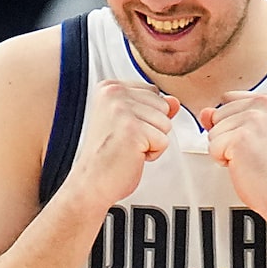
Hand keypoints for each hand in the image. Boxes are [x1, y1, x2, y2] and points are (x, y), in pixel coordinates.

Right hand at [69, 78, 177, 210]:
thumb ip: (153, 107)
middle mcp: (113, 93)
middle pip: (163, 105)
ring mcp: (122, 110)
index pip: (153, 92)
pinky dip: (153, 154)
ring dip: (153, 141)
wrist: (92, 181)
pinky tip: (132, 155)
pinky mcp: (132, 129)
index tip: (125, 128)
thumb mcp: (131, 122)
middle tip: (127, 140)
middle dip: (152, 128)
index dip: (147, 116)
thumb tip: (174, 101)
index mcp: (110, 87)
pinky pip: (164, 141)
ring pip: (166, 123)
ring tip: (129, 147)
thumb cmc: (109, 154)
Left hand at [193, 89, 266, 236]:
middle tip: (252, 150)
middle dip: (227, 136)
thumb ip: (226, 116)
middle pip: (217, 114)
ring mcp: (253, 120)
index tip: (254, 138)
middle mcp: (263, 105)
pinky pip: (212, 147)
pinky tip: (243, 164)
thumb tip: (204, 112)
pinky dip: (223, 160)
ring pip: (213, 131)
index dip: (233, 123)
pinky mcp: (241, 137)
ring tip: (248, 157)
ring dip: (225, 149)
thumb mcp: (250, 133)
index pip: (227, 100)